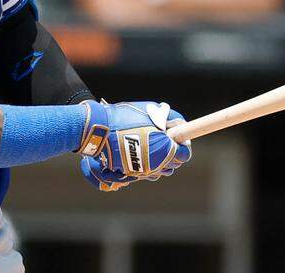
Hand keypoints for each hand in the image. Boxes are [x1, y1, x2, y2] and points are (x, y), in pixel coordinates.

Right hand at [77, 100, 191, 190]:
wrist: (100, 129)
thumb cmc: (125, 117)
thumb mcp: (151, 111)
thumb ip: (168, 118)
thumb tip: (178, 123)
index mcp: (165, 149)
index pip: (184, 154)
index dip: (183, 144)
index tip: (178, 136)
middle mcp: (157, 164)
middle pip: (174, 163)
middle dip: (172, 152)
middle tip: (164, 138)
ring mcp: (144, 170)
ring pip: (161, 170)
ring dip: (161, 160)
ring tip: (152, 145)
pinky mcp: (132, 173)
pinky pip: (147, 172)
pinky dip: (148, 164)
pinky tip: (142, 152)